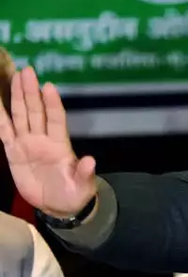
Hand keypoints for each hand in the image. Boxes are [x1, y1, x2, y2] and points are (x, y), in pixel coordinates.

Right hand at [0, 67, 96, 216]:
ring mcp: (28, 144)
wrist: (58, 206)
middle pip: (36, 111)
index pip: (56, 119)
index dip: (52, 103)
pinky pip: (4, 132)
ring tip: (15, 77)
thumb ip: (84, 172)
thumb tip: (90, 161)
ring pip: (21, 116)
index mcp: (61, 144)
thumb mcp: (83, 185)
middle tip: (27, 70)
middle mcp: (43, 139)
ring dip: (17, 98)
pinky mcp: (14, 153)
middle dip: (31, 91)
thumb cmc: (74, 193)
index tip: (48, 86)